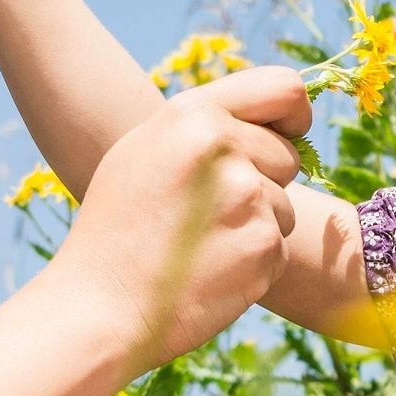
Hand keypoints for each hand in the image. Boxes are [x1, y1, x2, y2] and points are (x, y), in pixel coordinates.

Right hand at [50, 67, 311, 374]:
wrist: (99, 307)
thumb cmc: (116, 230)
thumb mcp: (143, 152)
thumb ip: (201, 126)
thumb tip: (266, 121)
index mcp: (192, 115)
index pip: (285, 88)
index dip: (295, 116)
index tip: (287, 138)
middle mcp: (223, 147)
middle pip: (288, 157)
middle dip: (265, 184)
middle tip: (209, 214)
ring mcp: (247, 197)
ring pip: (285, 208)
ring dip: (256, 229)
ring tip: (198, 247)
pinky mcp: (262, 246)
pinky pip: (278, 249)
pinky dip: (252, 266)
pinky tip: (207, 273)